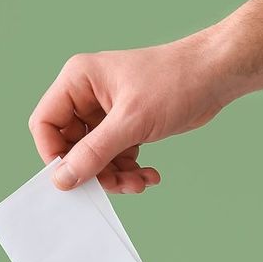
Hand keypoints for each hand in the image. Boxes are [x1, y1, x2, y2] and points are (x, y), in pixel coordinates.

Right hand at [28, 0, 262, 192]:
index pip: (45, 123)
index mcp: (78, 81)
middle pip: (70, 145)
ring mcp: (106, 110)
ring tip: (139, 182)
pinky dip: (129, 169)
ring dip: (114, 174)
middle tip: (117, 186)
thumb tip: (62, 179)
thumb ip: (93, 153)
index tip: (73, 178)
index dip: (54, 154)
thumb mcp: (131, 123)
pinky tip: (149, 174)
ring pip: (94, 155)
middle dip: (94, 170)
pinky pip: (115, 155)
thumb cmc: (175, 82)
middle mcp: (87, 95)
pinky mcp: (126, 123)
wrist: (217, 75)